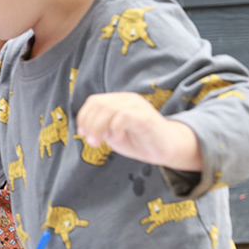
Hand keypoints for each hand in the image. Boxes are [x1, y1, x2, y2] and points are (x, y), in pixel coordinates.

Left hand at [76, 92, 202, 170]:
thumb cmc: (139, 141)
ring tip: (99, 143)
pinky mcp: (146, 116)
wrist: (167, 149)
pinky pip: (124, 116)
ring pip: (109, 109)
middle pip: (99, 104)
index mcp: (119, 101)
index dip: (83, 117)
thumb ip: (100, 128)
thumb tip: (86, 127)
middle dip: (89, 124)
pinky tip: (117, 138)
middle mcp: (128, 99)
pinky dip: (115, 128)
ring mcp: (138, 106)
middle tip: (91, 142)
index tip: (82, 134)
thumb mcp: (113, 134)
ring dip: (98, 128)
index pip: (94, 101)